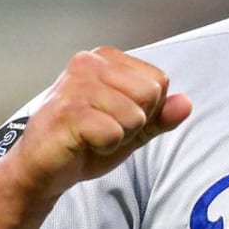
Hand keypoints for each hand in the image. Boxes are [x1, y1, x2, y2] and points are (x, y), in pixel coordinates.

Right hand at [5, 46, 191, 200]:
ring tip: (92, 136)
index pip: (159, 81)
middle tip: (103, 129)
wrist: (42, 169)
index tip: (114, 117)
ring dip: (119, 136)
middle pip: (151, 94)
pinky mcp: (68, 111)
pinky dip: (105, 146)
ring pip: (135, 115)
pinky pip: (115, 133)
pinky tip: (83, 143)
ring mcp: (76, 84)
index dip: (145, 109)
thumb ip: (161, 116)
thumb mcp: (132, 128)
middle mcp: (89, 63)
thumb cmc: (84, 143)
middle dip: (135, 122)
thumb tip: (186, 103)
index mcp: (106, 59)